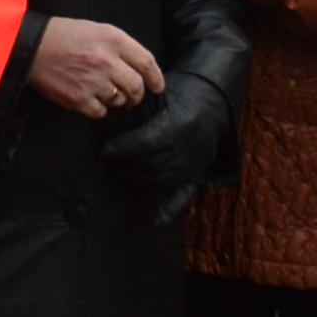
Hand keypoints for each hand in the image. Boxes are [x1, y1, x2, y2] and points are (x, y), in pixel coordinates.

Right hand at [30, 17, 164, 117]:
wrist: (33, 47)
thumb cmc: (66, 36)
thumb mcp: (98, 29)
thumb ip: (120, 46)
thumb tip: (140, 67)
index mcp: (113, 39)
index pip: (147, 62)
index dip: (156, 78)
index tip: (158, 86)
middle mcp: (106, 60)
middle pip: (136, 86)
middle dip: (138, 94)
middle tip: (133, 96)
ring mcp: (93, 81)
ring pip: (120, 100)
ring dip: (118, 100)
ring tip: (106, 92)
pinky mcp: (79, 98)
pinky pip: (101, 111)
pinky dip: (100, 108)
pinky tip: (91, 98)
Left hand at [101, 73, 230, 225]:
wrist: (211, 99)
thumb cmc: (180, 94)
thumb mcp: (161, 95)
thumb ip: (140, 108)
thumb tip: (110, 119)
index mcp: (180, 122)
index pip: (145, 142)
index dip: (122, 149)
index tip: (105, 151)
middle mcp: (190, 144)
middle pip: (150, 162)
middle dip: (124, 164)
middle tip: (108, 160)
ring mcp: (196, 161)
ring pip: (161, 178)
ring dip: (137, 177)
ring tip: (121, 171)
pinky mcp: (199, 172)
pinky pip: (185, 195)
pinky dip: (170, 210)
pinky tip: (156, 221)